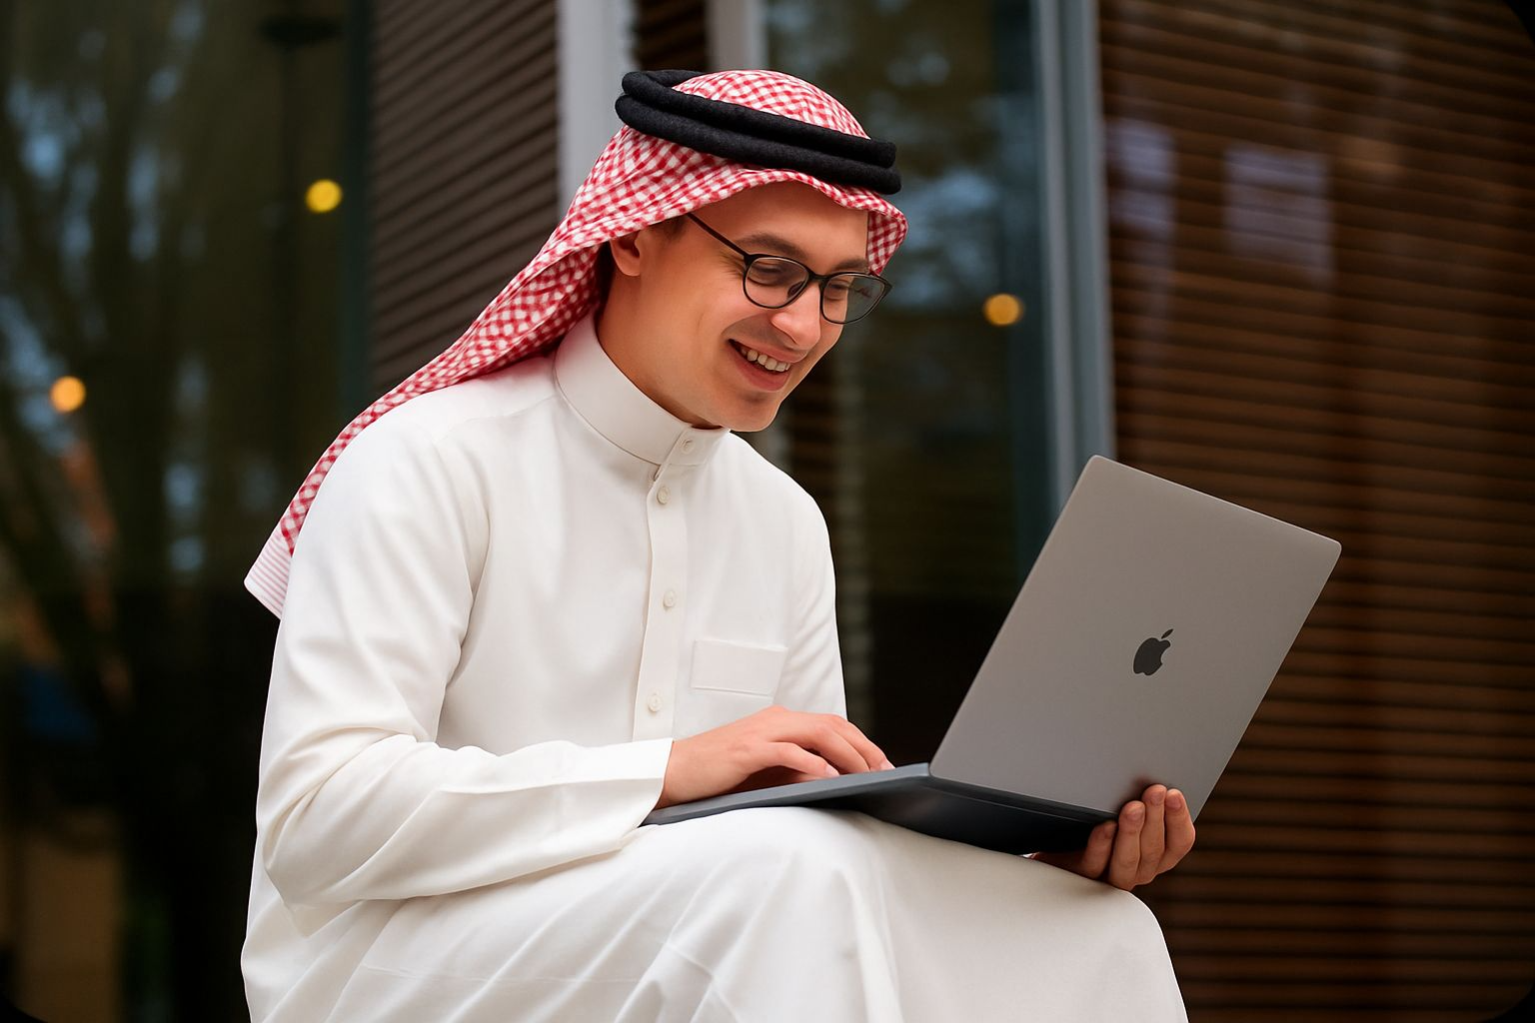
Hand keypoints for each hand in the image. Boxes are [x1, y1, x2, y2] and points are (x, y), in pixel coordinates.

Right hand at [656, 705, 892, 808]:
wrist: (675, 771)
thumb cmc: (719, 774)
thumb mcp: (765, 770)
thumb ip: (796, 769)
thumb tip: (834, 781)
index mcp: (781, 721)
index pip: (832, 725)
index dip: (862, 743)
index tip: (883, 765)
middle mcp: (776, 720)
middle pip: (832, 726)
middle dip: (864, 748)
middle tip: (886, 772)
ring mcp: (761, 732)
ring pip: (817, 733)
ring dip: (847, 754)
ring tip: (866, 774)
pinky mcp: (747, 749)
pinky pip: (787, 751)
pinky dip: (811, 762)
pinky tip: (828, 775)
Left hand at [1031, 785, 1195, 890]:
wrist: (1049, 845)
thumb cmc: (1091, 821)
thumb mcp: (1120, 807)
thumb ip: (1140, 800)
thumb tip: (1150, 773)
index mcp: (1155, 854)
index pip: (1179, 842)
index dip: (1179, 819)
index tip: (1174, 793)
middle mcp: (1137, 868)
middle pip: (1154, 850)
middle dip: (1156, 818)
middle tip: (1154, 791)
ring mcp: (1110, 875)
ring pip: (1128, 861)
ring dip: (1132, 832)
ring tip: (1133, 807)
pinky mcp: (1080, 876)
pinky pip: (1094, 865)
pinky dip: (1101, 846)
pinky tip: (1104, 827)